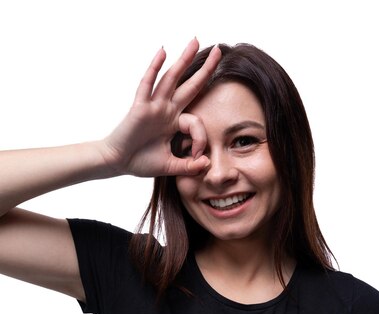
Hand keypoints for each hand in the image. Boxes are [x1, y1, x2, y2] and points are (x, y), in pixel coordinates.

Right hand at [99, 39, 220, 177]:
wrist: (117, 163)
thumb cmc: (140, 162)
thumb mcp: (170, 166)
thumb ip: (189, 167)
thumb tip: (206, 163)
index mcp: (174, 123)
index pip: (196, 122)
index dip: (200, 139)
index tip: (196, 156)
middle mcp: (166, 110)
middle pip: (189, 85)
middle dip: (205, 68)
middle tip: (219, 49)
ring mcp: (153, 106)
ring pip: (171, 79)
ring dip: (184, 60)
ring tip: (195, 41)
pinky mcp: (140, 107)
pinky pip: (148, 84)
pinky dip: (154, 68)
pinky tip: (163, 51)